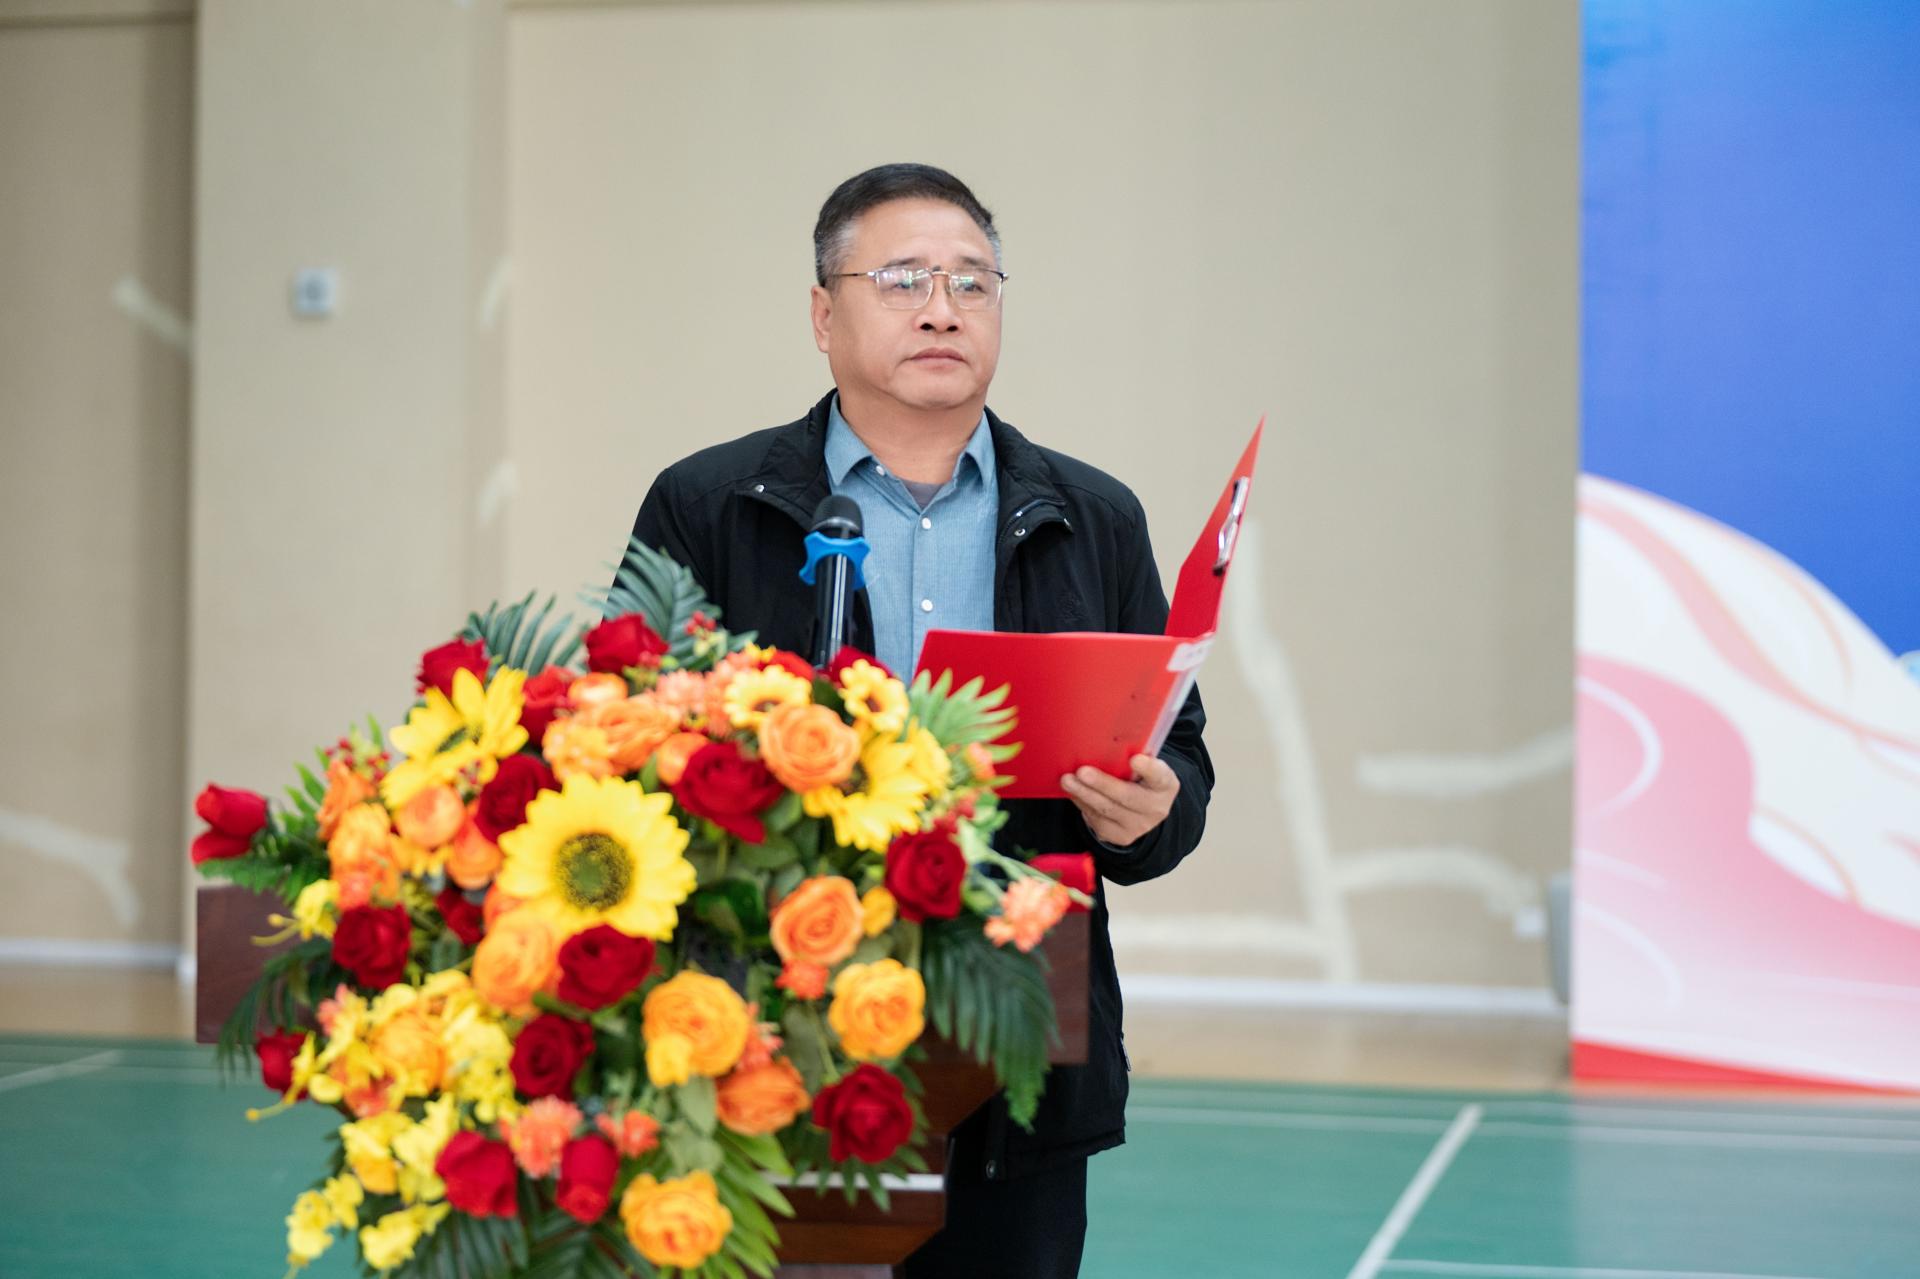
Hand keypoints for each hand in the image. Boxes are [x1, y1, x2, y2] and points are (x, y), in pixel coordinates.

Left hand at [1061, 754, 1179, 847]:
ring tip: (1067, 780)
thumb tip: (1103, 742)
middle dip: (1102, 784)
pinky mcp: (1119, 836)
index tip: (1135, 759)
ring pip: (1106, 810)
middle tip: (1082, 772)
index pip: (1159, 776)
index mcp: (1165, 785)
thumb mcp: (1145, 767)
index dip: (1148, 768)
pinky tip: (1074, 792)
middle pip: (1127, 797)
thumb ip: (1133, 757)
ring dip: (1084, 794)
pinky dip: (1082, 803)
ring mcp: (1138, 826)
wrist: (1143, 811)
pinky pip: (1096, 820)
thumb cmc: (1139, 779)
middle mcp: (1155, 809)